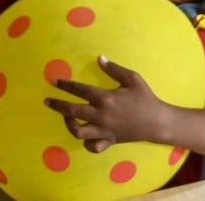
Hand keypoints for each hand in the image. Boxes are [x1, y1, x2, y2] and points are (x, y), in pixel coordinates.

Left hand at [45, 56, 166, 153]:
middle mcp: (101, 115)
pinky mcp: (109, 141)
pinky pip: (92, 146)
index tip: (54, 81)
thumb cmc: (145, 98)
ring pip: (78, 132)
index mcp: (106, 98)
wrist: (157, 122)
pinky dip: (86, 142)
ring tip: (66, 116)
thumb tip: (100, 58)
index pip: (80, 90)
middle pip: (73, 111)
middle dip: (57, 105)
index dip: (65, 85)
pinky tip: (85, 134)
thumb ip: (114, 69)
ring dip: (68, 124)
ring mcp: (104, 130)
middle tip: (48, 101)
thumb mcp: (132, 78)